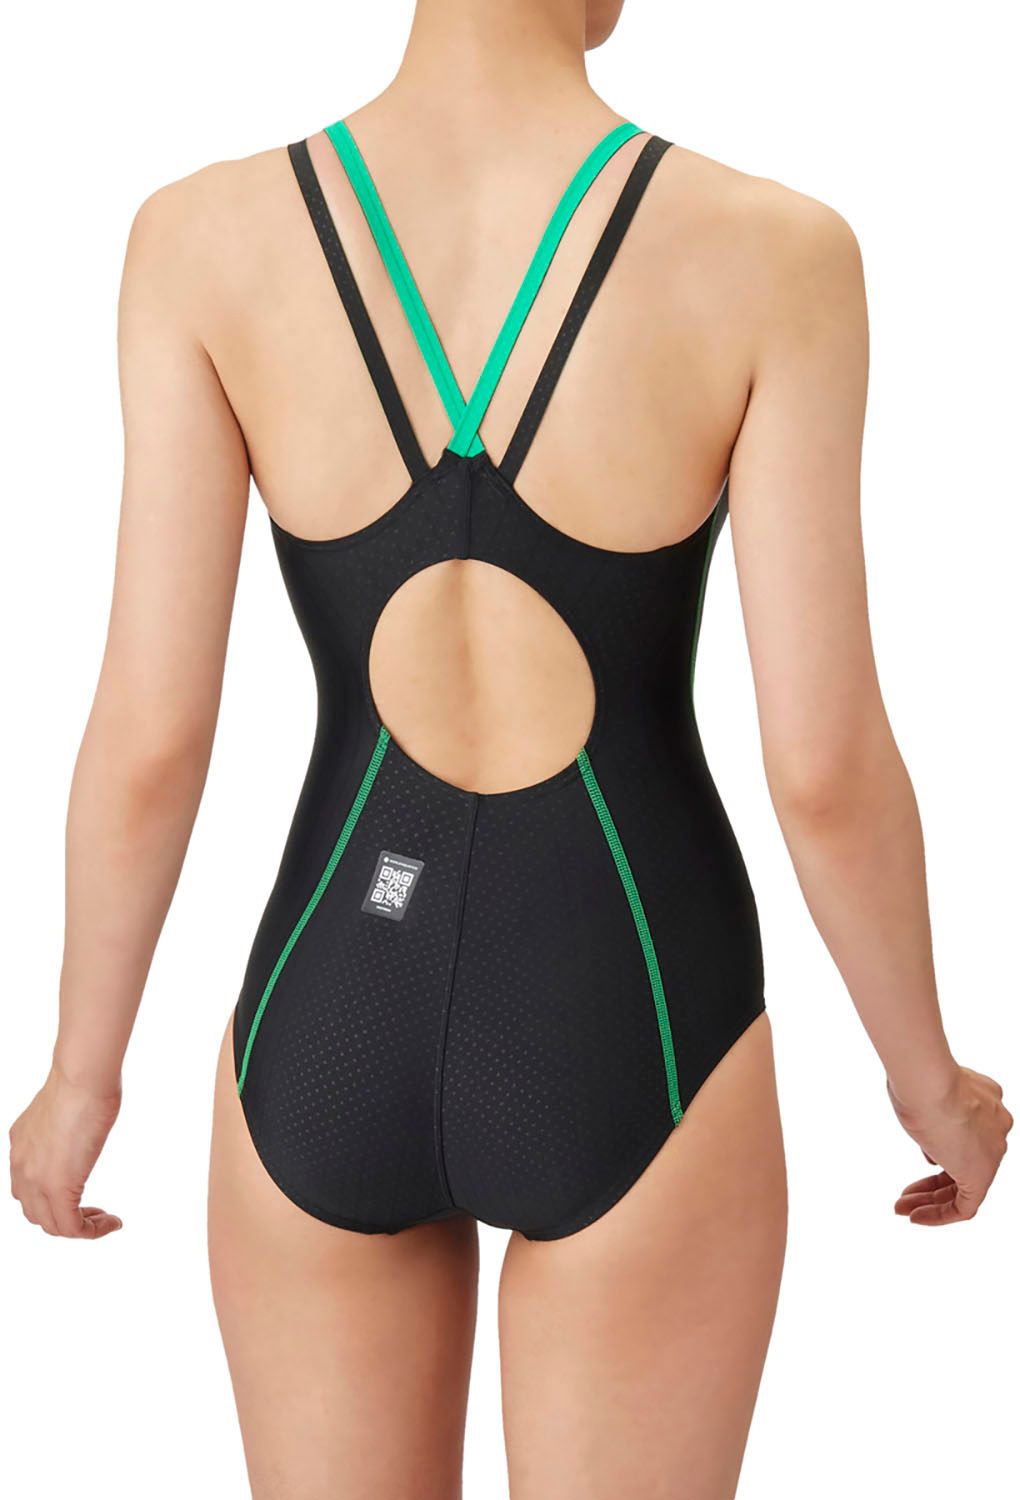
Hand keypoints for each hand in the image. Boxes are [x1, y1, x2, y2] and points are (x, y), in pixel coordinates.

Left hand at [9, 1066, 122, 1237]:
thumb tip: (78, 1129)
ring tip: (104, 1219)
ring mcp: (35, 1179)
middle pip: (36, 1212)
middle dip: (65, 1216)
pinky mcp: (58, 1187)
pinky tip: (112, 1222)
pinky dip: (93, 1231)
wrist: (82, 1078)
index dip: (54, 1197)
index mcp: (21, 1145)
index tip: (82, 1192)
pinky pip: (72, 1227)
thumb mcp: (63, 1110)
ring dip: (79, 1227)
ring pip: (51, 1224)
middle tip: (93, 1211)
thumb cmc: (83, 1081)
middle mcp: (21, 1166)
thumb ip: (63, 1127)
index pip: (29, 1187)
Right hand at [889, 1066, 1011, 1225]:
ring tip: (901, 1208)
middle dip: (932, 1181)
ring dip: (930, 1199)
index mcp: (987, 1101)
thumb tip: (934, 1153)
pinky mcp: (982, 1174)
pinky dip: (940, 1215)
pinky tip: (916, 1216)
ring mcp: (993, 1149)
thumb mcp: (925, 1099)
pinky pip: (966, 1206)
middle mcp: (996, 1127)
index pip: (967, 1134)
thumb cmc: (920, 1080)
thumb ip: (934, 1123)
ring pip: (966, 1186)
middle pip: (965, 1162)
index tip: (922, 1155)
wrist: (928, 1081)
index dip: (941, 1149)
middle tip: (905, 1193)